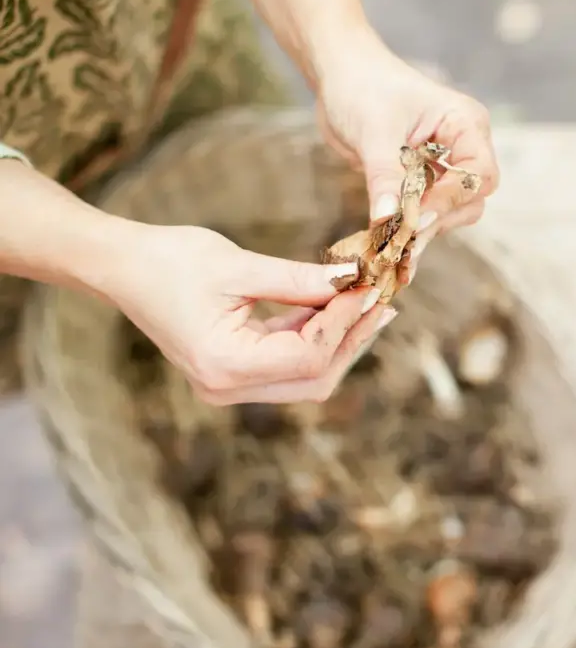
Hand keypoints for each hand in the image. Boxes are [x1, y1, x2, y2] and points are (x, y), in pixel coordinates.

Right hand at [104, 224, 395, 404]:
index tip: (369, 287)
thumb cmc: (170, 259)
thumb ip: (300, 279)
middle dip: (351, 340)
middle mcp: (227, 388)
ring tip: (368, 303)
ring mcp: (229, 386)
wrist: (121, 267)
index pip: (307, 356)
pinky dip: (316, 338)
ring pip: (307, 377)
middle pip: (314, 378)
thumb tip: (354, 279)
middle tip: (382, 302)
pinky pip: (289, 365)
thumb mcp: (239, 265)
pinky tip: (338, 309)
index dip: (345, 323)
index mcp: (224, 365)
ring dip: (339, 341)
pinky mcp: (233, 373)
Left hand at [317, 47, 499, 273]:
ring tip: (394, 242)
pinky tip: (390, 239)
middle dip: (440, 217)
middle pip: (471, 198)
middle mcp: (462, 146)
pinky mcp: (423, 180)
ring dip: (425, 226)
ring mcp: (444, 165)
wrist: (340, 76)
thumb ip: (386, 176)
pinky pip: (426, 210)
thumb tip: (388, 219)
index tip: (417, 214)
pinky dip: (411, 225)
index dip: (453, 198)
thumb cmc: (363, 86)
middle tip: (404, 236)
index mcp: (465, 124)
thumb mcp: (374, 132)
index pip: (479, 173)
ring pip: (451, 210)